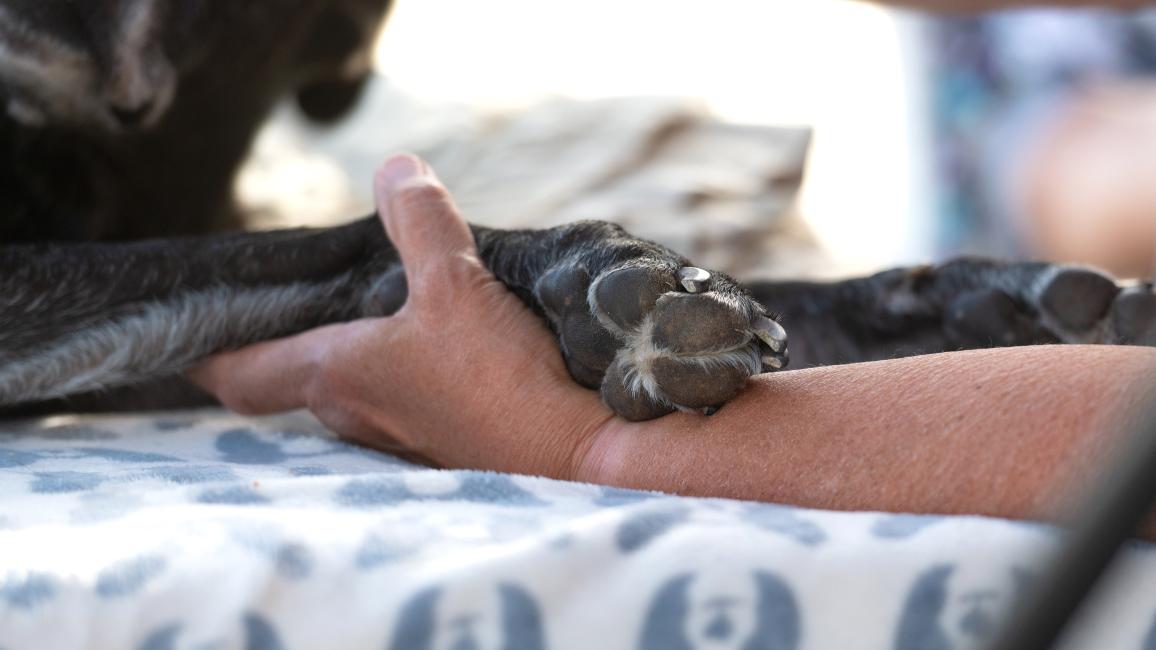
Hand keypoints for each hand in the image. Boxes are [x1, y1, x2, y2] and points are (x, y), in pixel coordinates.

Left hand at [189, 154, 612, 477]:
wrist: (571, 456)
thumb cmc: (499, 377)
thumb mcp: (457, 282)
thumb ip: (420, 221)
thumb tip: (394, 166)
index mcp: (338, 375)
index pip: (242, 372)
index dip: (208, 353)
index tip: (186, 340)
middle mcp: (354, 417)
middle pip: (301, 379)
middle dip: (298, 342)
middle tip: (307, 300)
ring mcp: (398, 441)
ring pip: (356, 394)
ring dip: (359, 360)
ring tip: (381, 317)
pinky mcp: (441, 451)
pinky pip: (402, 408)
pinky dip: (404, 380)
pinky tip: (441, 358)